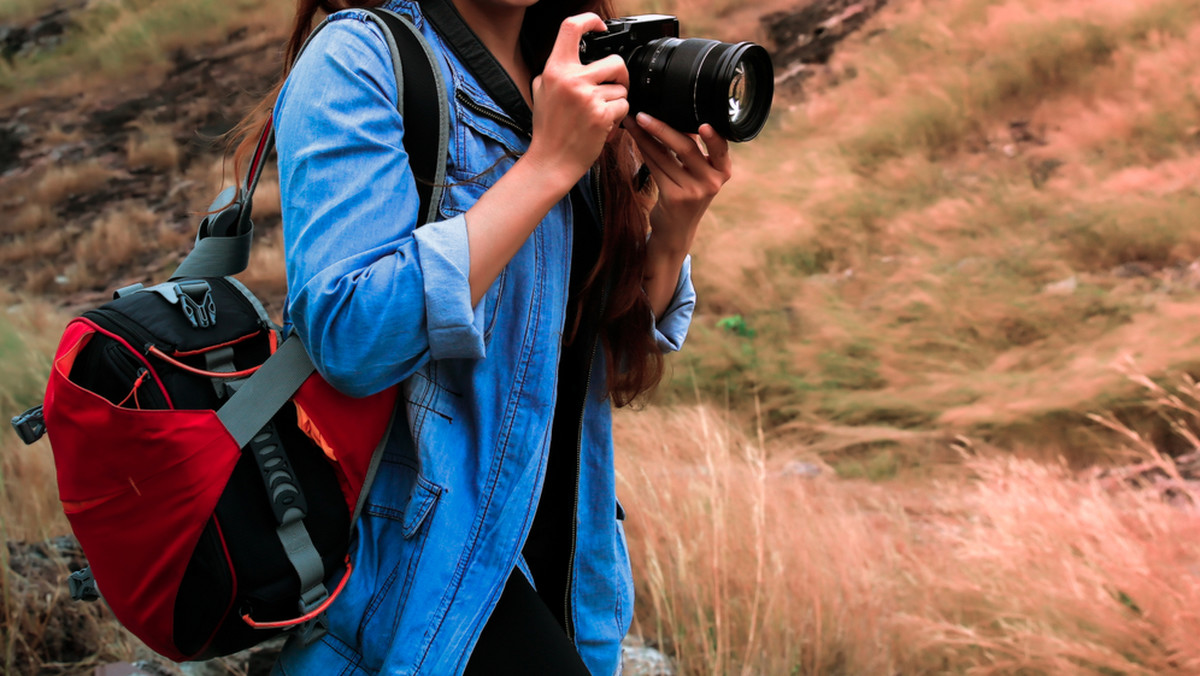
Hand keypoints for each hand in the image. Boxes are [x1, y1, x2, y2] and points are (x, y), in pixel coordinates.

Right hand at [527, 14, 629, 191]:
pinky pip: (623, 106)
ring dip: (616, 101)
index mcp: (554, 70)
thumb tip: (573, 51)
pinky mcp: (602, 115)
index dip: (590, 20)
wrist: (551, 161)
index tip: (600, 26)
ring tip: (598, 114)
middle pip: (614, 61)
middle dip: (620, 75)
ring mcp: (588, 97)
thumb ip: (556, 71)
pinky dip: (617, 117)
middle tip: (613, 87)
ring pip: (621, 88)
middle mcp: (571, 80)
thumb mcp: (541, 92)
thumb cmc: (548, 129)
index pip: (571, 28)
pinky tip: (602, 125)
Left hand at [624, 113, 732, 256]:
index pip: (720, 149)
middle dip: (662, 128)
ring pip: (665, 156)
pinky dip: (644, 150)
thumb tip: (676, 114)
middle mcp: (712, 182)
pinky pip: (655, 167)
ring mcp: (693, 191)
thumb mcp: (700, 173)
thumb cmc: (688, 193)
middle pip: (686, 148)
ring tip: (632, 122)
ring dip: (645, 137)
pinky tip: (635, 139)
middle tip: (642, 114)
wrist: (677, 229)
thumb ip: (695, 149)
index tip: (703, 124)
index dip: (713, 137)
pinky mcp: (673, 197)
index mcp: (723, 171)